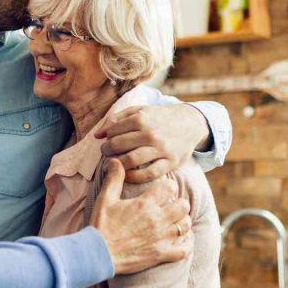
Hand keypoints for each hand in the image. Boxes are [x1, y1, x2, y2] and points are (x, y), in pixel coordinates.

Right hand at [90, 160, 191, 274]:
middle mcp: (156, 219)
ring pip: (186, 225)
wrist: (98, 254)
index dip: (169, 187)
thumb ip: (114, 179)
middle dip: (179, 204)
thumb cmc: (101, 226)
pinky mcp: (161, 254)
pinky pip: (184, 250)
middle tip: (172, 206)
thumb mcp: (105, 199)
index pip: (170, 187)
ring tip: (175, 222)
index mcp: (144, 204)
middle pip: (183, 206)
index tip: (165, 190)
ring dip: (182, 222)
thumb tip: (116, 161)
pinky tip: (181, 241)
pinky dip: (186, 245)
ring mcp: (161, 238)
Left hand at [95, 104, 209, 183]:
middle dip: (107, 152)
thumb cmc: (160, 118)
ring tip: (113, 166)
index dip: (106, 139)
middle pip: (117, 146)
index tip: (107, 143)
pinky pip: (148, 174)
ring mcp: (161, 149)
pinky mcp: (170, 162)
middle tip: (107, 156)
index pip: (112, 132)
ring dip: (116, 166)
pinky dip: (133, 177)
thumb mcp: (140, 111)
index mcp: (141, 118)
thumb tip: (97, 135)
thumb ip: (117, 119)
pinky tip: (127, 176)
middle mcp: (150, 133)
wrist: (190, 123)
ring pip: (130, 160)